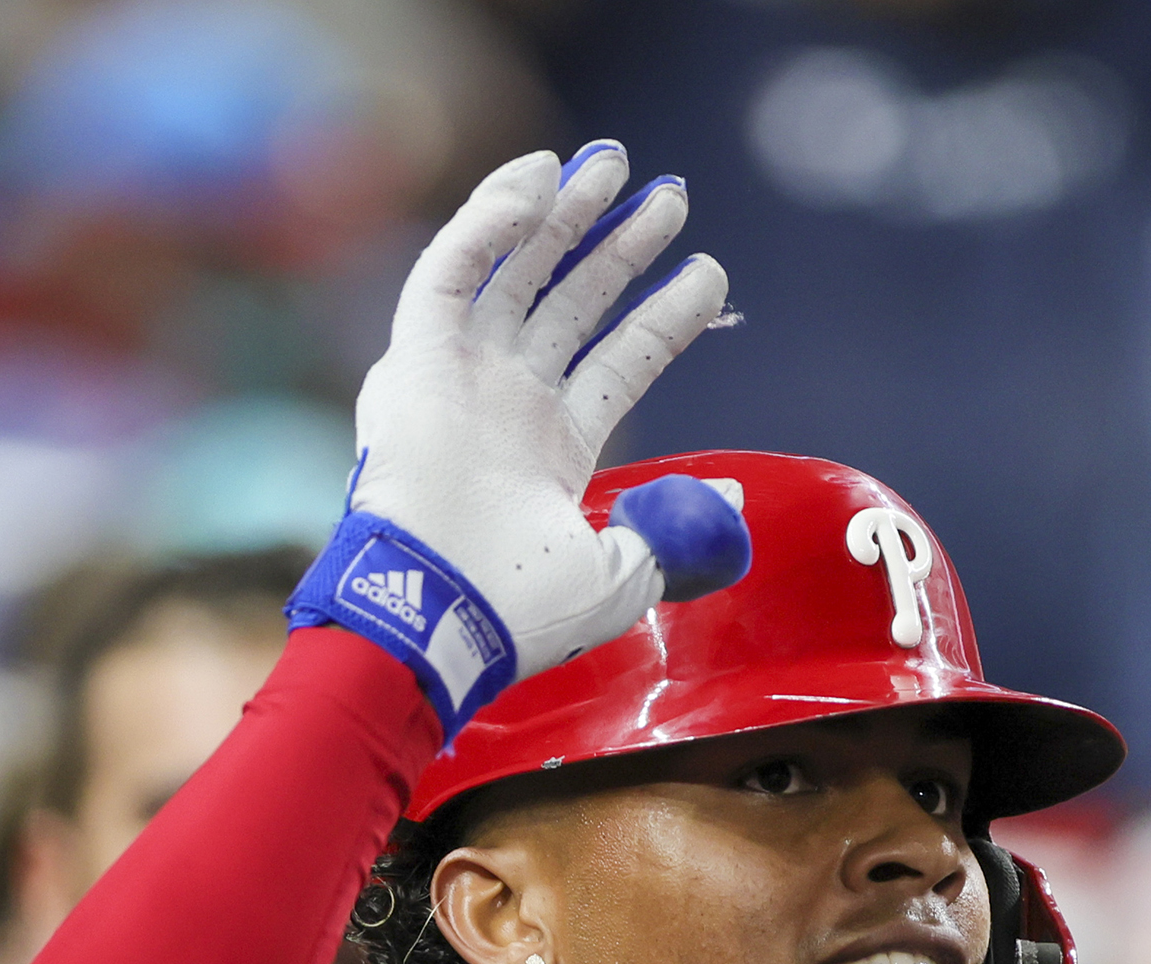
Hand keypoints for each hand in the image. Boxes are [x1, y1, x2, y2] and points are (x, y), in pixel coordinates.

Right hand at [293, 145, 750, 732]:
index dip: (665, 315)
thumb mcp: (626, 573)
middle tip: (668, 195)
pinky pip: (449, 270)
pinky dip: (488, 221)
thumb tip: (737, 497)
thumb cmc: (526, 606)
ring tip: (614, 165)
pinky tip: (540, 181)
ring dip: (561, 213)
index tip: (710, 272)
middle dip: (619, 245)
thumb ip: (682, 529)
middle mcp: (505, 400)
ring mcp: (459, 374)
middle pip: (571, 301)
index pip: (620, 359)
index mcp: (553, 446)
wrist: (446, 611)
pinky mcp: (412, 356)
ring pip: (514, 271)